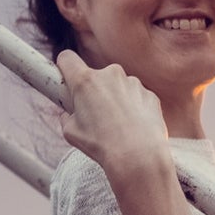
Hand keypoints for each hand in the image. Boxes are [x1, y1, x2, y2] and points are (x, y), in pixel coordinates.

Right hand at [56, 50, 171, 176]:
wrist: (139, 156)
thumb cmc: (102, 145)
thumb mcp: (70, 132)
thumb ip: (67, 116)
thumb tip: (68, 113)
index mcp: (86, 81)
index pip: (67, 58)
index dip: (65, 68)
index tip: (67, 79)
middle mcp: (110, 75)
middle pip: (96, 75)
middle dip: (94, 90)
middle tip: (95, 115)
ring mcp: (133, 82)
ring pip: (118, 86)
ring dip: (115, 99)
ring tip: (118, 126)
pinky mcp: (150, 94)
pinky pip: (136, 97)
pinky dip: (134, 108)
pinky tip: (134, 127)